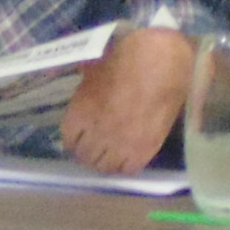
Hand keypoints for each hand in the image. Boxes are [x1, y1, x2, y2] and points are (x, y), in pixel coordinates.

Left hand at [61, 26, 197, 173]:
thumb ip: (84, 86)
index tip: (79, 139)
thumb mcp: (94, 70)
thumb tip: (78, 80)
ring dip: (105, 161)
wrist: (161, 64)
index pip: (69, 140)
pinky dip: (125, 165)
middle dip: (88, 153)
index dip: (74, 141)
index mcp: (80, 113)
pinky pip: (128, 169)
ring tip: (110, 155)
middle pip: (85, 157)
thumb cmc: (126, 59)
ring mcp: (120, 144)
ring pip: (105, 167)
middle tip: (95, 148)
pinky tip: (127, 157)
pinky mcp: (144, 150)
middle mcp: (96, 133)